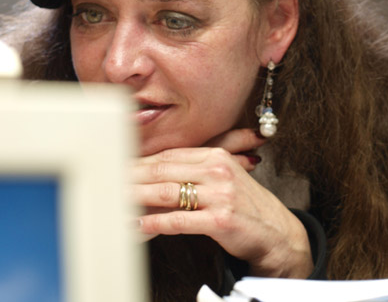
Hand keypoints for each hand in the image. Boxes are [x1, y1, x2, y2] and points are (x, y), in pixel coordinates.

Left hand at [131, 130, 312, 278]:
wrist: (276, 232)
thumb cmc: (244, 204)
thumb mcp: (223, 177)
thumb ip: (194, 170)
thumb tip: (156, 172)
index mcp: (216, 156)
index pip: (170, 155)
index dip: (143, 161)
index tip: (122, 166)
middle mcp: (218, 170)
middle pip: (165, 170)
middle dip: (134, 176)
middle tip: (111, 180)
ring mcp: (220, 194)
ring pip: (168, 192)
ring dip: (138, 197)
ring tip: (117, 199)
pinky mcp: (221, 219)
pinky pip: (180, 219)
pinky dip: (156, 222)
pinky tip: (140, 224)